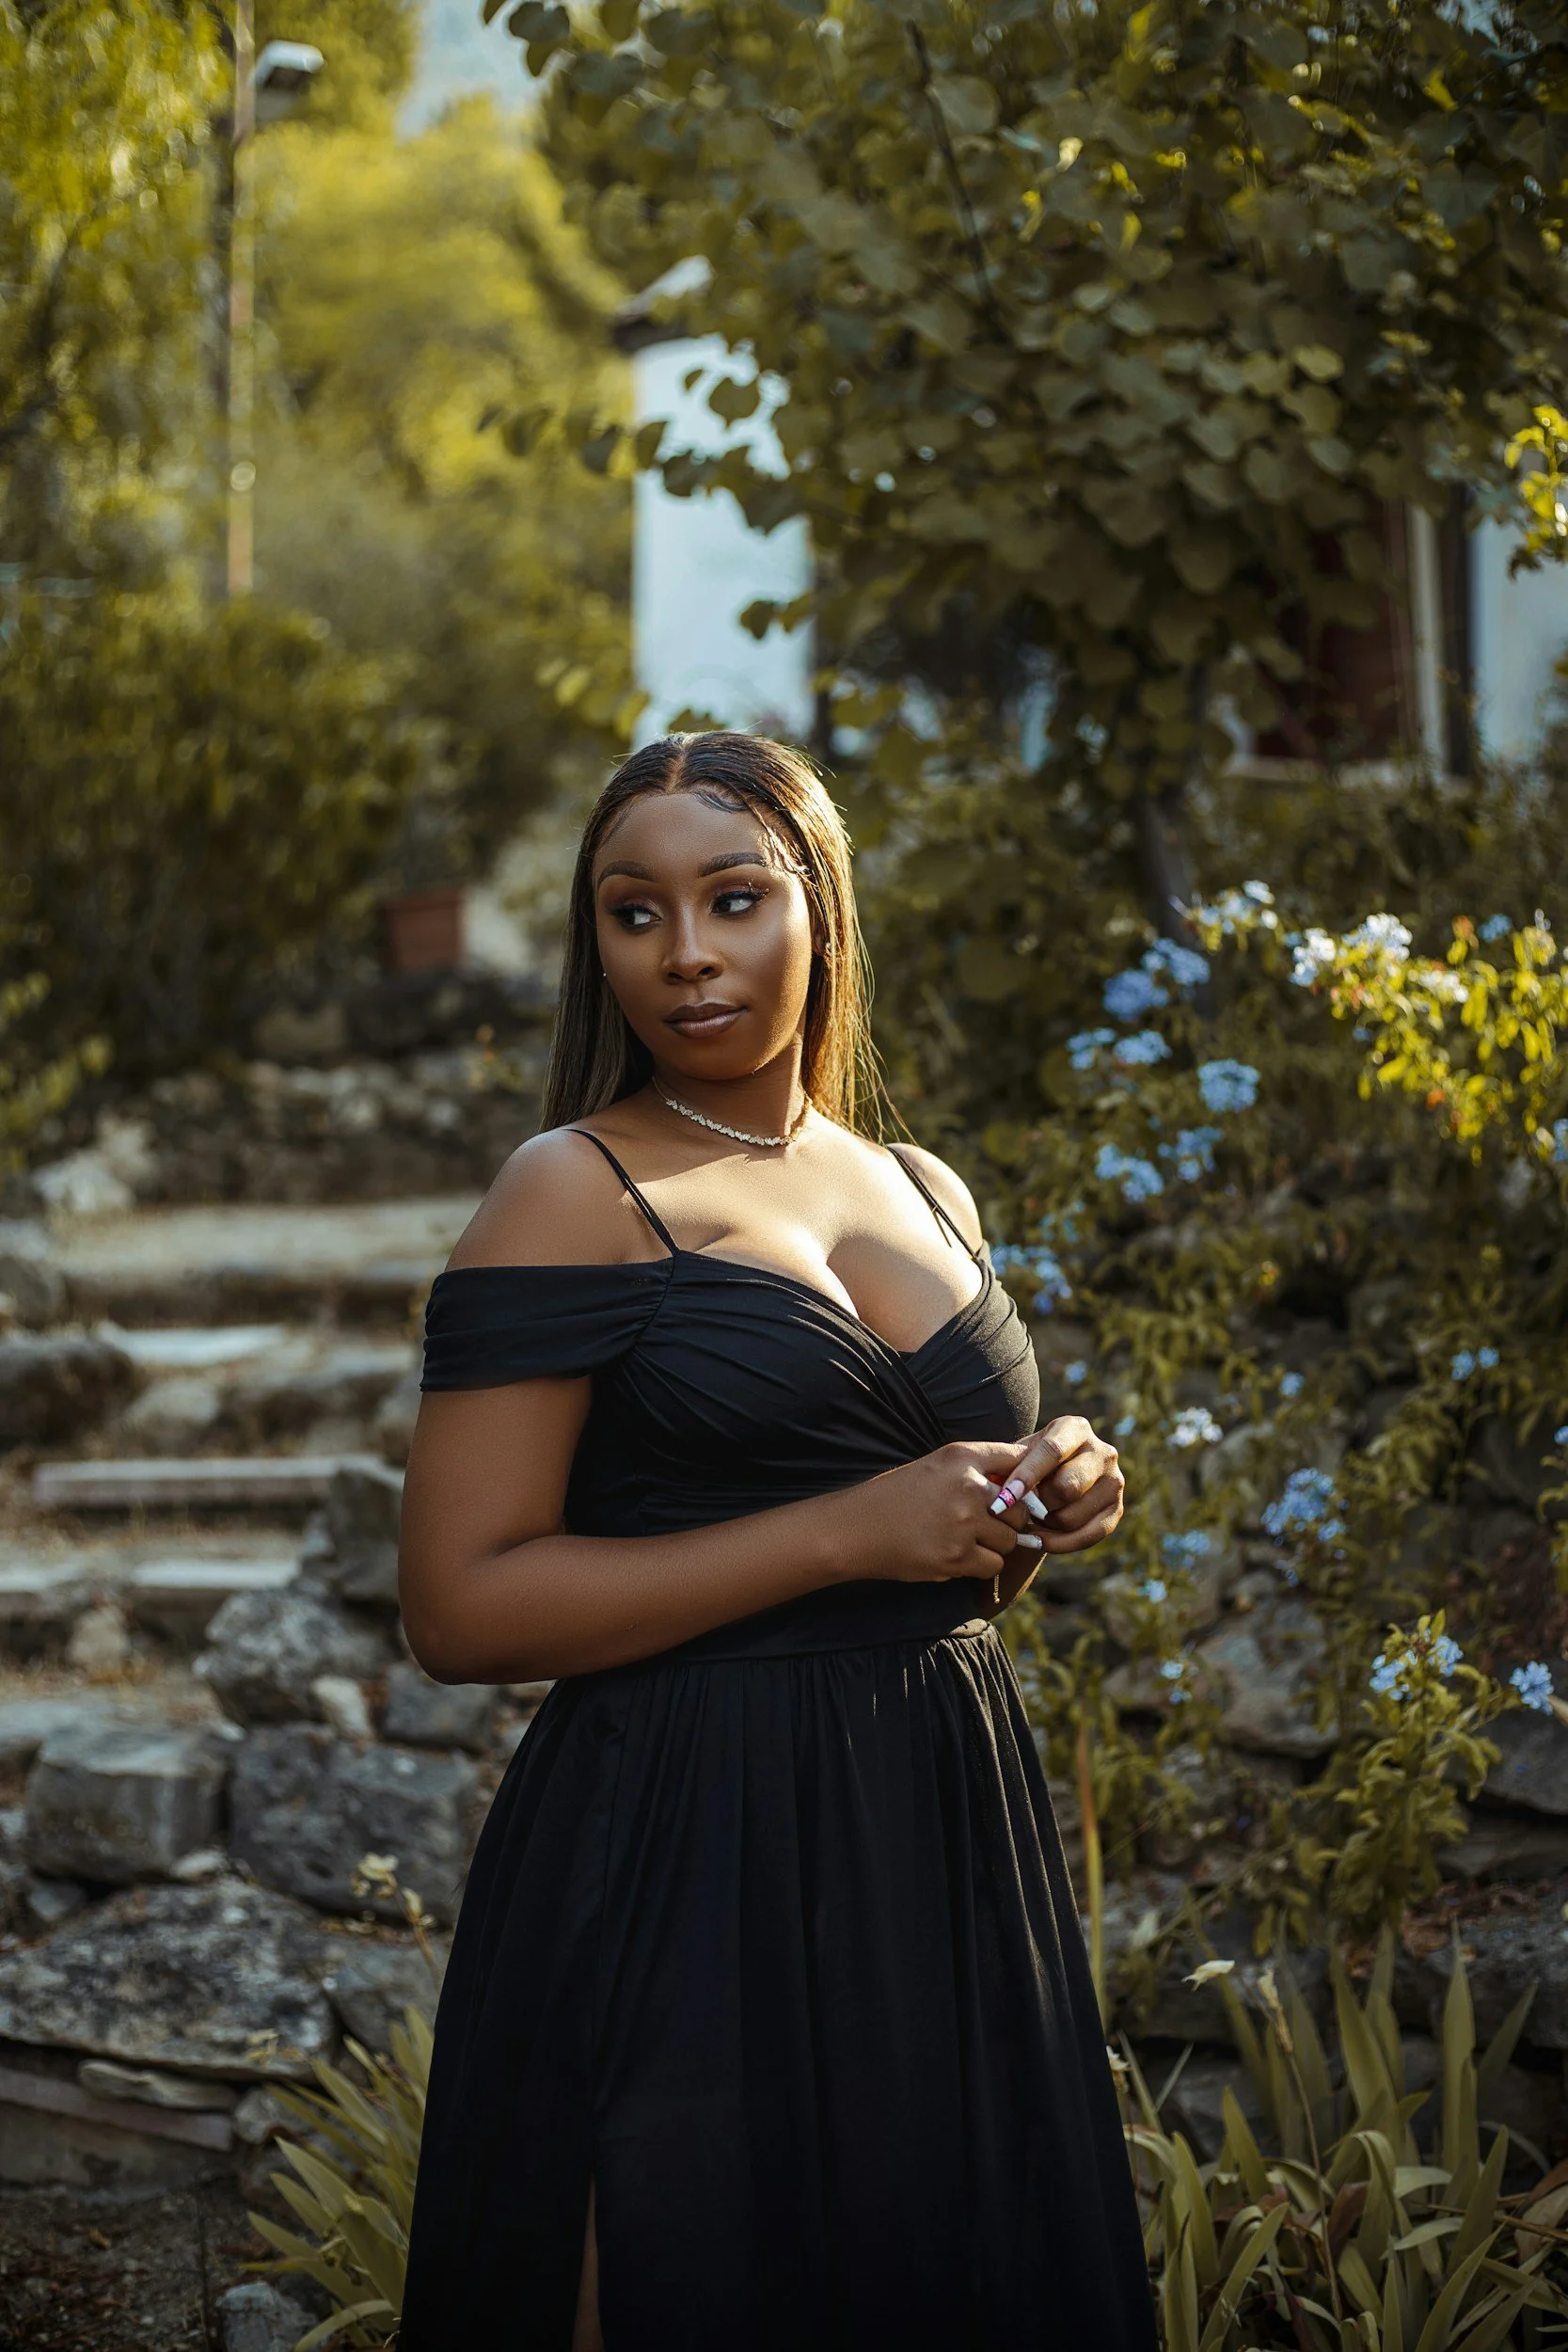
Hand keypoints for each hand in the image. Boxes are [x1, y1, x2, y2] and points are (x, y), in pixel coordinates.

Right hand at [847, 1440, 1044, 1585]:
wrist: (857, 1528)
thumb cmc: (896, 1496)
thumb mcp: (936, 1466)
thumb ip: (977, 1468)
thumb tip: (1023, 1482)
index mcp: (961, 1457)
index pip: (1017, 1459)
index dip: (1025, 1478)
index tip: (1020, 1492)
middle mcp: (967, 1487)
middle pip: (1020, 1509)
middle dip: (1009, 1520)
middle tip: (987, 1524)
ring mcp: (963, 1524)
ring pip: (1010, 1541)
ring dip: (995, 1545)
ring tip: (967, 1540)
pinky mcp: (956, 1557)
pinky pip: (992, 1564)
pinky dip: (981, 1564)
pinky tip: (959, 1556)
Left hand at [989, 1416, 1124, 1554]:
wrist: (1051, 1481)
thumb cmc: (1028, 1465)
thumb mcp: (1017, 1455)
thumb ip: (1007, 1466)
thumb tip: (996, 1488)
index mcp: (1075, 1428)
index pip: (1052, 1451)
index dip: (1027, 1476)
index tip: (1004, 1499)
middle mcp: (1102, 1451)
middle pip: (1067, 1486)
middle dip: (1039, 1503)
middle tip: (1020, 1509)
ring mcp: (1114, 1481)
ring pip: (1073, 1515)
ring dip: (1045, 1524)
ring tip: (1031, 1518)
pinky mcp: (1116, 1510)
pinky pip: (1087, 1536)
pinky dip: (1059, 1543)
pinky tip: (1039, 1540)